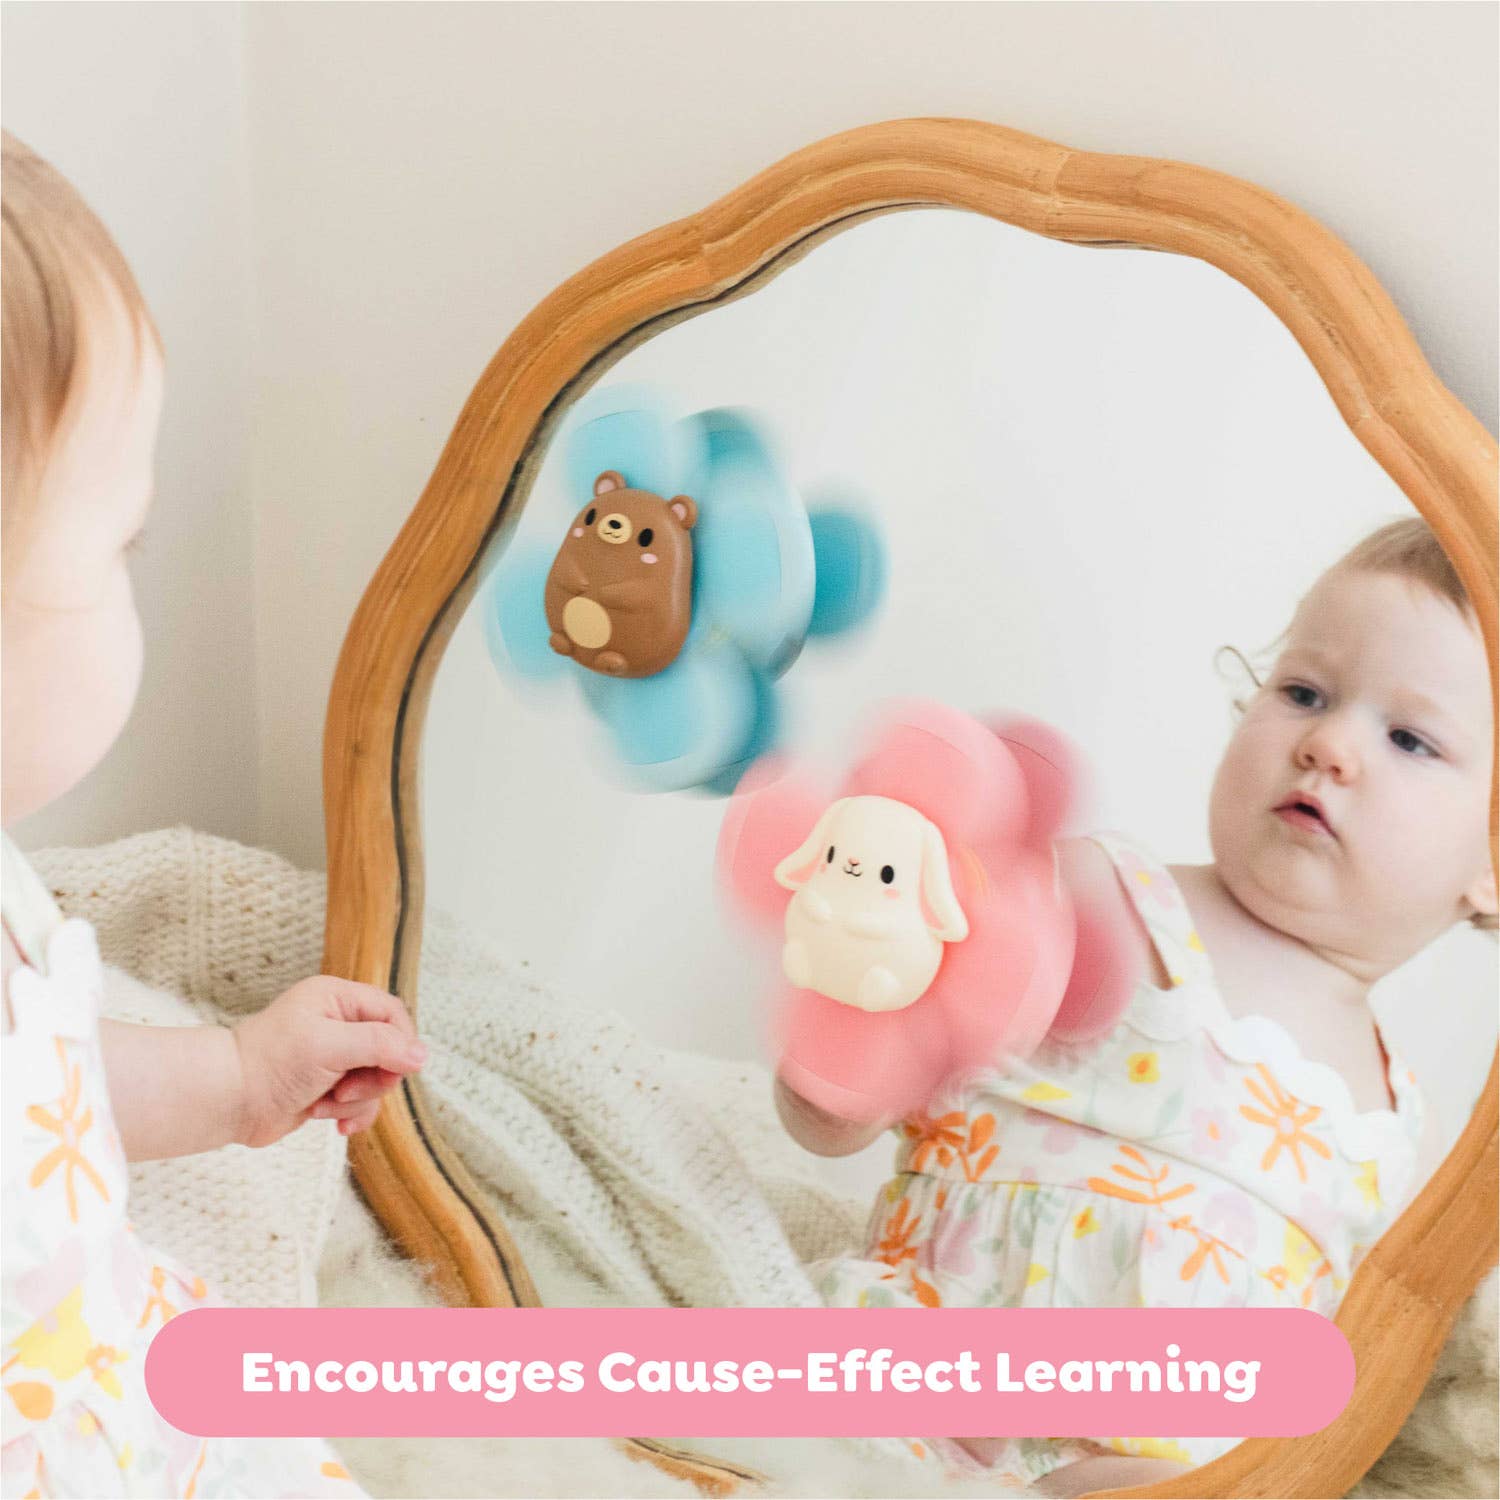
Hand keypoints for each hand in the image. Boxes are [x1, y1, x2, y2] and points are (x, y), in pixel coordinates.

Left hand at [230, 976, 425, 1146]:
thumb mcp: (330, 1045)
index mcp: (337, 998)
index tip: (395, 1068)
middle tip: (346, 1088)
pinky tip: (336, 1124)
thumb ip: (380, 1046)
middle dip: (373, 1077)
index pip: (392, 1014)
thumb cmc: (271, 1063)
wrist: (227, 1102)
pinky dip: (352, 1113)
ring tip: (325, 1103)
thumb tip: (422, 1056)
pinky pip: (361, 1101)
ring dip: (356, 1099)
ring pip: (376, 1079)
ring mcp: (333, 1057)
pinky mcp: (327, 1087)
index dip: (400, 1041)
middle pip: (389, 1050)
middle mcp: (338, 1024)